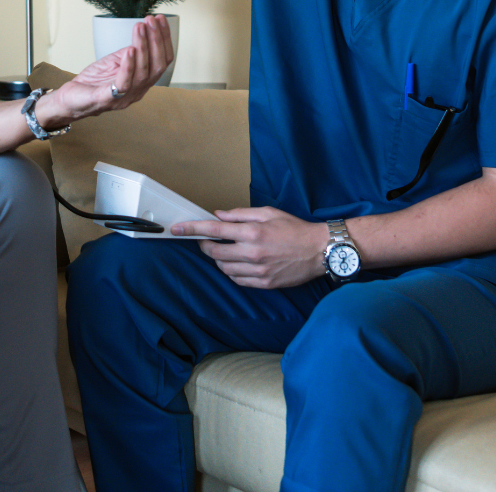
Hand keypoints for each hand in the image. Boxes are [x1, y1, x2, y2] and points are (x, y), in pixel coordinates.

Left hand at [36, 14, 173, 127]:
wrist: (70, 100)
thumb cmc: (94, 81)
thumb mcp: (115, 62)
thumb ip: (131, 52)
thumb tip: (143, 32)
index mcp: (143, 82)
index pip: (162, 61)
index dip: (164, 39)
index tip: (161, 18)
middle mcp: (139, 91)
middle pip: (157, 66)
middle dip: (157, 40)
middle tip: (152, 20)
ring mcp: (125, 97)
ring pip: (142, 72)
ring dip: (143, 46)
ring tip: (140, 27)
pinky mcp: (108, 100)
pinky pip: (123, 83)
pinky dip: (128, 66)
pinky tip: (130, 49)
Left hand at [171, 208, 328, 288]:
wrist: (318, 250)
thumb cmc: (294, 228)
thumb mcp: (268, 213)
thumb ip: (241, 214)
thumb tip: (219, 215)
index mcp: (252, 232)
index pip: (214, 230)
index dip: (192, 229)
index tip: (177, 229)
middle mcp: (253, 253)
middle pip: (214, 253)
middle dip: (205, 246)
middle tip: (206, 240)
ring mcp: (258, 271)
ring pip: (224, 268)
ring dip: (219, 260)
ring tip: (226, 250)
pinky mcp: (264, 283)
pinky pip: (238, 280)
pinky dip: (232, 272)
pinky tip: (238, 263)